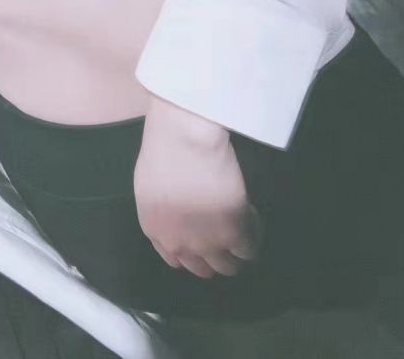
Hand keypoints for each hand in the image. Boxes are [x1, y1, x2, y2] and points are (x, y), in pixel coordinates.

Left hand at [134, 94, 262, 278]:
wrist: (184, 136)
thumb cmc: (164, 146)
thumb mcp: (150, 183)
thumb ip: (162, 207)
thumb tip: (177, 214)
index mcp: (154, 229)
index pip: (175, 259)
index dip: (192, 252)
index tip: (203, 240)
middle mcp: (178, 243)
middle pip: (202, 269)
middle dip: (214, 256)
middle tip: (225, 235)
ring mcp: (206, 241)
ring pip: (228, 266)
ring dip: (236, 253)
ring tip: (242, 230)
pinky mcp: (233, 231)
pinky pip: (249, 248)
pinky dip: (253, 236)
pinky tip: (251, 216)